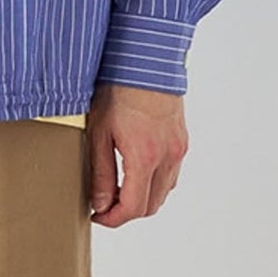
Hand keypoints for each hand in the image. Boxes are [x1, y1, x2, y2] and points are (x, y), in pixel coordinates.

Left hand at [86, 84, 189, 227]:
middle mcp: (167, 157)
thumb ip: (100, 173)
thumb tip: (99, 204)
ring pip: (163, 193)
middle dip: (125, 213)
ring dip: (141, 200)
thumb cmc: (118, 88)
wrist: (147, 57)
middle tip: (103, 205)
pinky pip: (171, 176)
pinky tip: (135, 174)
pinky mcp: (181, 140)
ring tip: (116, 190)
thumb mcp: (99, 133)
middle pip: (150, 206)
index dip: (112, 220)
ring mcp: (178, 149)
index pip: (132, 208)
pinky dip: (154, 184)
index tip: (96, 216)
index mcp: (145, 157)